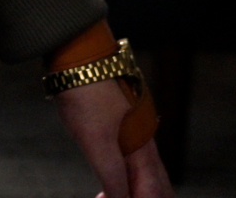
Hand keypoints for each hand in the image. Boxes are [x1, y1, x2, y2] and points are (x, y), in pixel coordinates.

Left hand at [54, 79, 172, 197]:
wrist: (78, 52)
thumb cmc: (85, 93)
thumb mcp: (95, 140)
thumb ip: (112, 173)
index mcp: (144, 149)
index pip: (153, 192)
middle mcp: (146, 142)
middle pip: (157, 186)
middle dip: (146, 197)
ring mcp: (136, 132)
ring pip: (147, 174)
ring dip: (135, 191)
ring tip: (109, 197)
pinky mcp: (124, 124)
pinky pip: (135, 161)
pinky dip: (128, 178)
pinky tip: (112, 181)